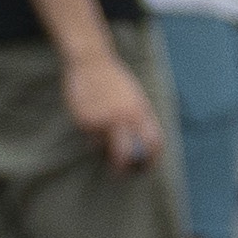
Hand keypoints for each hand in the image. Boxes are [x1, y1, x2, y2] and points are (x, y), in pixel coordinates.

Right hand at [59, 42, 158, 172]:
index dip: (151, 159)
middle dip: (124, 168)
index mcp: (141, 112)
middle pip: (126, 155)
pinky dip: (92, 136)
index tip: (146, 168)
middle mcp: (124, 118)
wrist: (92, 63)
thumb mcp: (136, 99)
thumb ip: (140, 120)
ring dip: (104, 147)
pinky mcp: (84, 121)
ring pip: (104, 148)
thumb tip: (143, 147)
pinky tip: (91, 118)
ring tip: (103, 128)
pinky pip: (90, 138)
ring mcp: (102, 120)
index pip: (152, 143)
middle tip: (122, 173)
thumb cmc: (117, 82)